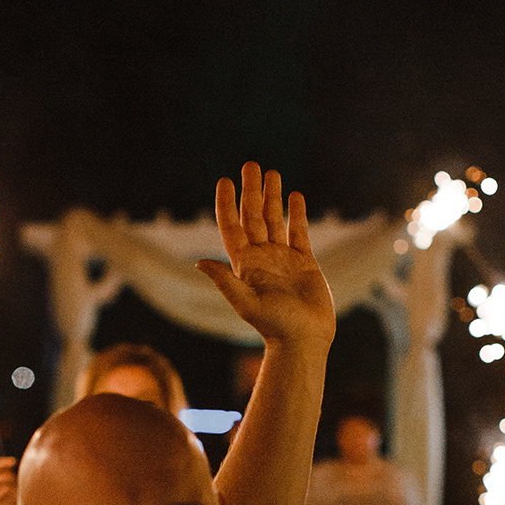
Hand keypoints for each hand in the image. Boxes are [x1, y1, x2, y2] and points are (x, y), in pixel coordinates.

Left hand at [197, 164, 334, 351]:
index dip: (227, 204)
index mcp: (244, 264)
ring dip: (273, 196)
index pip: (232, 227)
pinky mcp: (304, 262)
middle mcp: (261, 257)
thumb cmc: (274, 326)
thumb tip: (200, 262)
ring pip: (276, 219)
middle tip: (250, 165)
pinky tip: (296, 196)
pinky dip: (297, 214)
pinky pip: (299, 232)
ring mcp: (283, 258)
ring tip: (272, 172)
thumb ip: (224, 281)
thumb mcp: (245, 303)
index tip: (225, 181)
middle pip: (254, 216)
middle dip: (251, 191)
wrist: (304, 340)